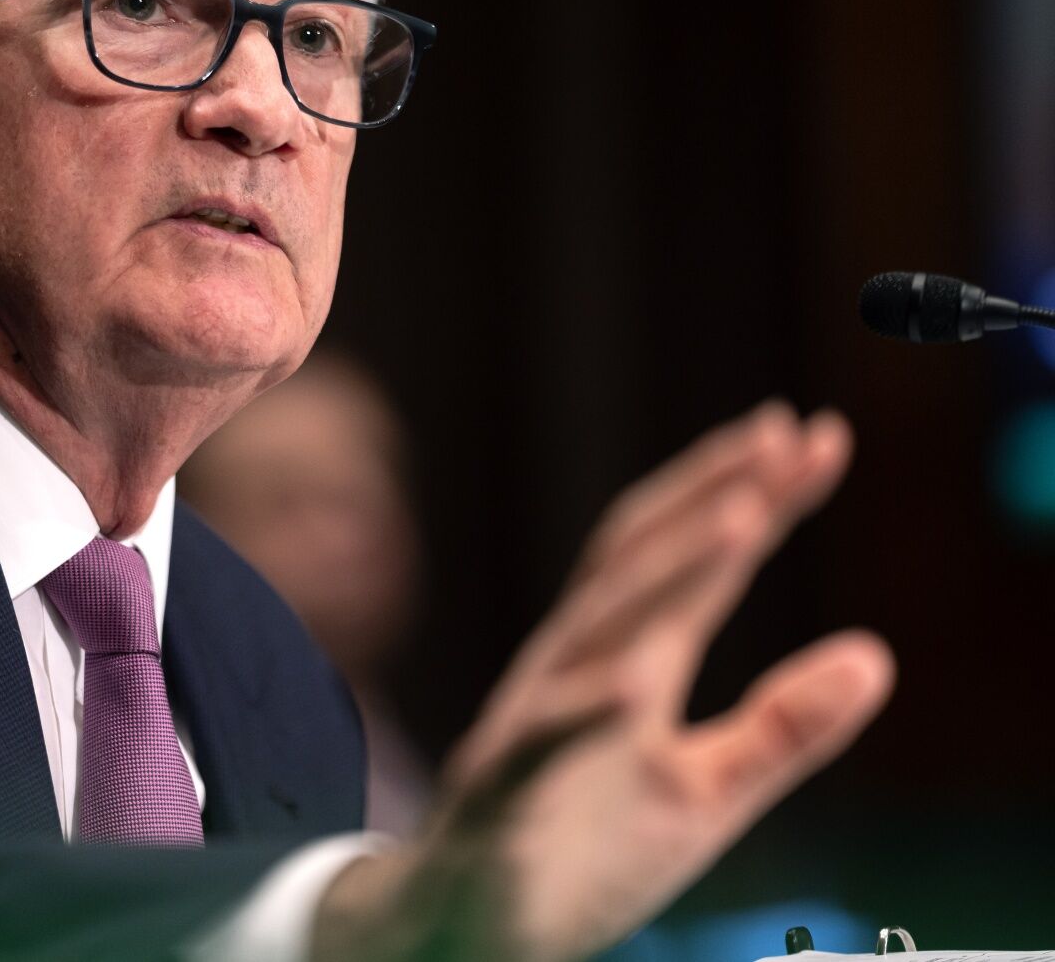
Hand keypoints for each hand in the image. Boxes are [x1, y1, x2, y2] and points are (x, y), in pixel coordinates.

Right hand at [315, 401, 895, 961]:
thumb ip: (784, 726)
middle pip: (641, 562)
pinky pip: (541, 743)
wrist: (469, 925)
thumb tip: (877, 656)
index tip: (814, 434)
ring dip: (670, 571)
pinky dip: (583, 708)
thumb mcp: (706, 791)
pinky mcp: (506, 793)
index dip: (750, 492)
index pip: (689, 557)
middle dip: (714, 495)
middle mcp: (574, 668)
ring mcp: (535, 722)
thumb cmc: (581, 848)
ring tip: (744, 520)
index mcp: (623, 660)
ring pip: (600, 628)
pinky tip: (633, 685)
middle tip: (783, 440)